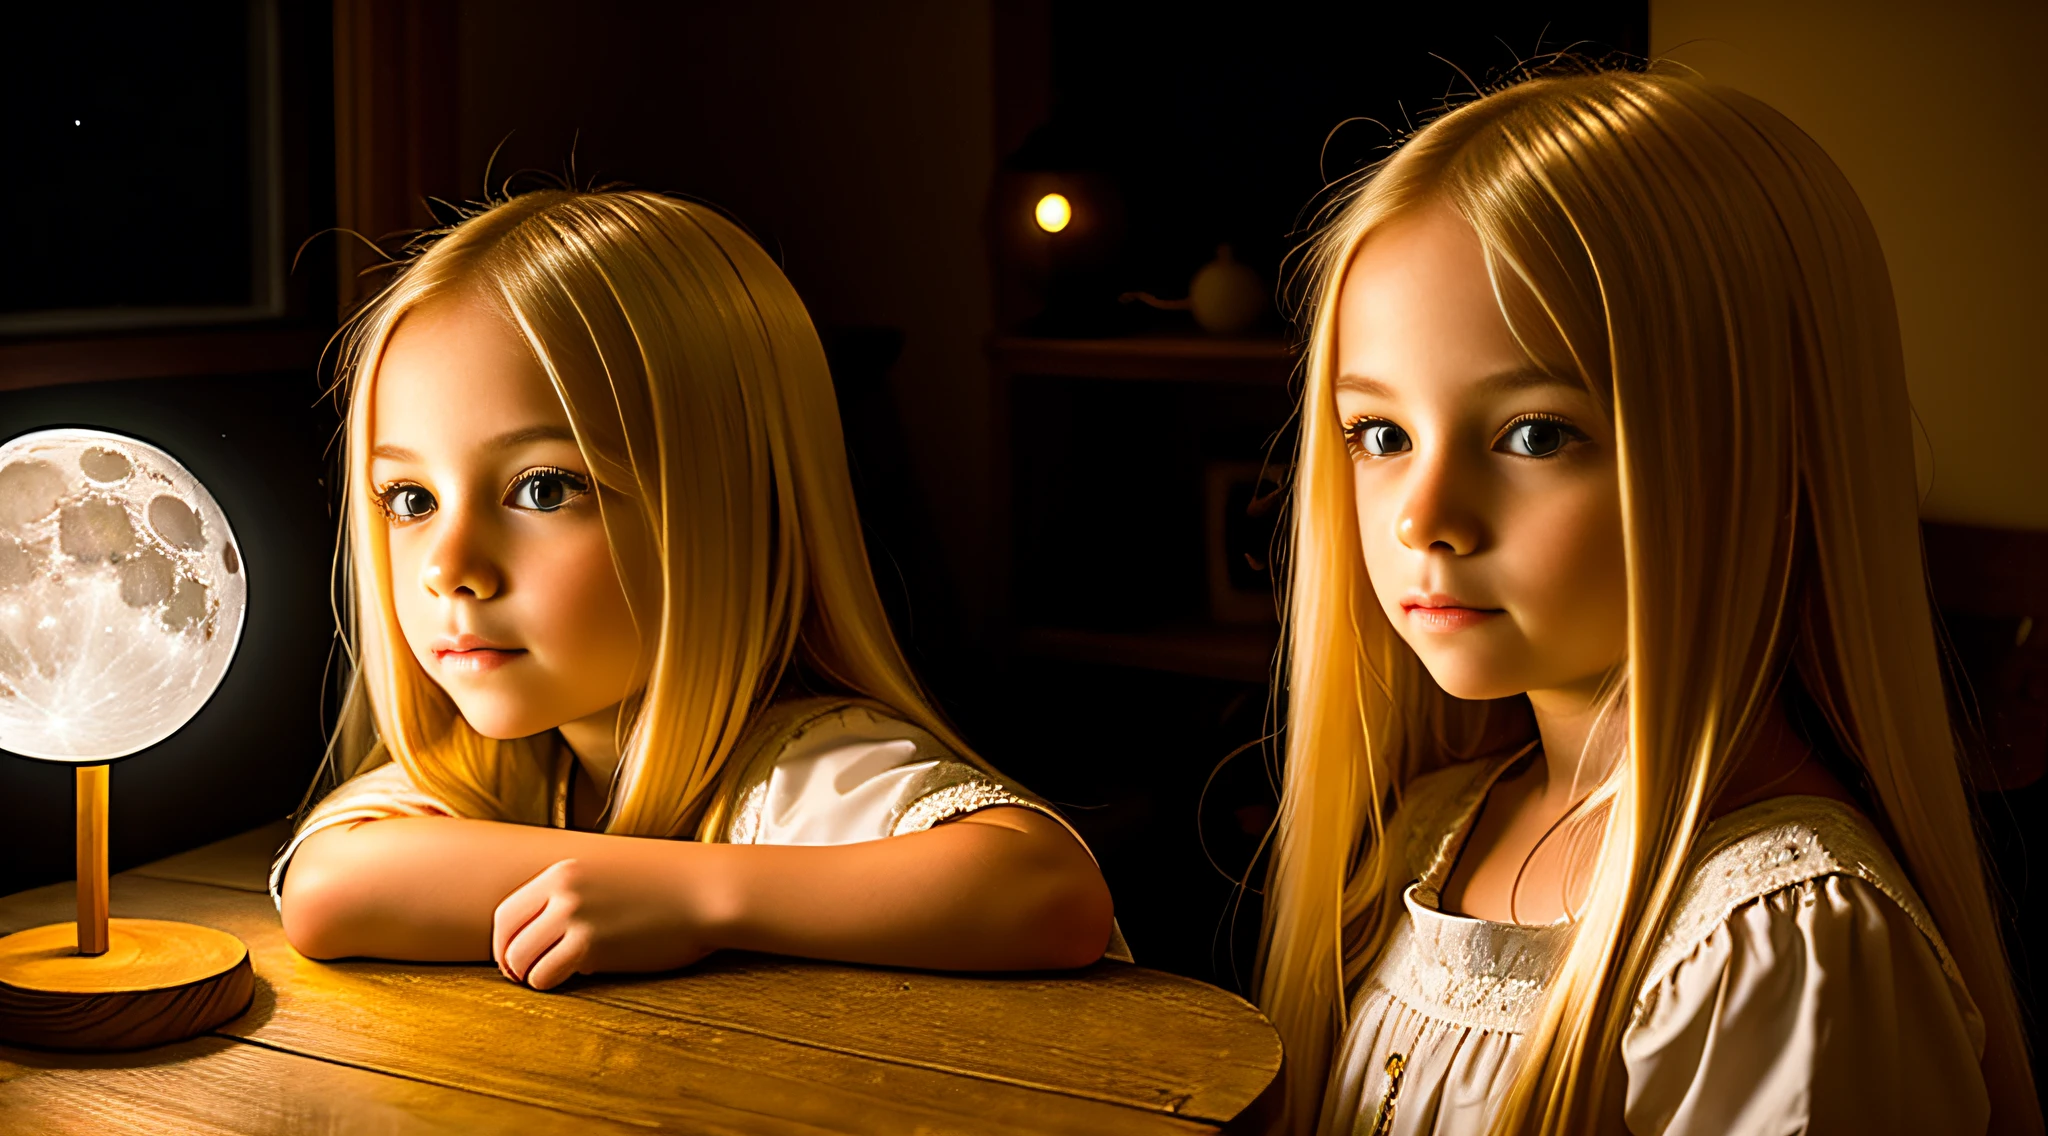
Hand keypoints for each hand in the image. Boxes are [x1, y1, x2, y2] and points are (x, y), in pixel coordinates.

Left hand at [491, 856, 715, 989]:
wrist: (707, 892)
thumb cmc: (668, 889)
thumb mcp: (611, 875)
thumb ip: (576, 893)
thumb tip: (551, 927)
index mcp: (563, 871)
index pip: (506, 912)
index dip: (504, 942)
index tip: (516, 958)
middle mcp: (562, 891)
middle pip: (507, 939)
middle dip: (511, 965)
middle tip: (527, 978)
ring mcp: (574, 916)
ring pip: (520, 961)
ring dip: (532, 977)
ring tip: (553, 980)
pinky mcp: (591, 945)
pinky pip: (546, 976)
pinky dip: (551, 985)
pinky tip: (576, 979)